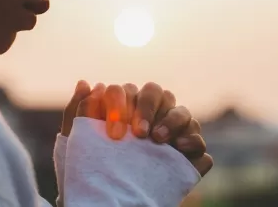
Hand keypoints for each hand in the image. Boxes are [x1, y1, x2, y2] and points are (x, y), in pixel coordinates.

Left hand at [62, 80, 212, 176]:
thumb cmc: (94, 165)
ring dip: (171, 120)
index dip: (121, 105)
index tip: (114, 133)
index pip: (126, 91)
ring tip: (158, 140)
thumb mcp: (80, 142)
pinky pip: (198, 139)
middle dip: (147, 108)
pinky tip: (180, 149)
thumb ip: (79, 112)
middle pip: (156, 92)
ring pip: (181, 110)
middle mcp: (150, 114)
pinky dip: (193, 140)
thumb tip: (86, 83)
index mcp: (126, 107)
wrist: (111, 197)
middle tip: (138, 133)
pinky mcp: (187, 152)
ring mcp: (171, 130)